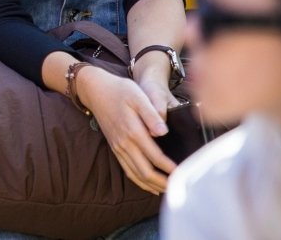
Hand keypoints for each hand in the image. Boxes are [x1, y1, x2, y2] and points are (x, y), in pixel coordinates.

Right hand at [77, 67, 176, 193]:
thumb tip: (163, 132)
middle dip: (163, 183)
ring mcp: (118, 147)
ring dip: (152, 185)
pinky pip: (127, 170)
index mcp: (133, 131)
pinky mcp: (115, 147)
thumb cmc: (120, 90)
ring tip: (168, 190)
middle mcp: (124, 143)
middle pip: (145, 172)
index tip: (185, 173)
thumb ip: (151, 114)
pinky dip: (140, 181)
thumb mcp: (138, 96)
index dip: (171, 168)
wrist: (95, 90)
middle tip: (180, 187)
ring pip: (136, 174)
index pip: (155, 157)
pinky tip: (150, 185)